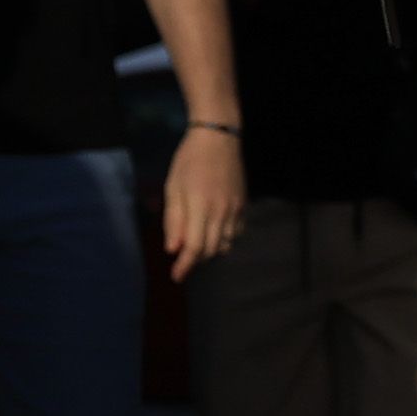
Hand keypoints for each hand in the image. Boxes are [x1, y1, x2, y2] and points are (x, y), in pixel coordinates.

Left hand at [159, 119, 245, 273]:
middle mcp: (221, 212)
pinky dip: (224, 239)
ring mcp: (235, 210)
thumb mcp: (173, 188)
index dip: (185, 266)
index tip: (176, 277)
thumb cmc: (188, 161)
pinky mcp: (244, 205)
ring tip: (197, 244)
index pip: (195, 247)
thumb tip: (173, 250)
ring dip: (210, 250)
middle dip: (196, 259)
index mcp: (200, 207)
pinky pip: (236, 233)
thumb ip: (174, 220)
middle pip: (211, 250)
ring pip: (226, 244)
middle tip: (182, 259)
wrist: (219, 138)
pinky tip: (214, 231)